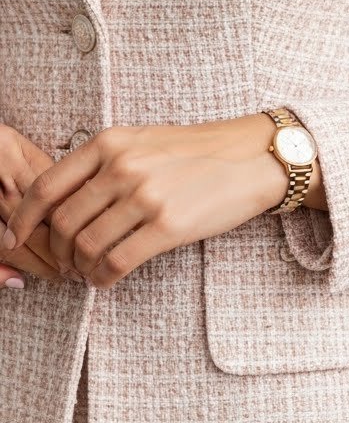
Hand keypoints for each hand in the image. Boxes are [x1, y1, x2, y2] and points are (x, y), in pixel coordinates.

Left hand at [1, 114, 323, 290]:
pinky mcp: (168, 226)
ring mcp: (145, 196)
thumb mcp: (141, 142)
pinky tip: (106, 280)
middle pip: (62, 222)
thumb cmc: (195, 153)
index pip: (46, 186)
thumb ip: (102, 163)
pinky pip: (116, 262)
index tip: (16, 238)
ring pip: (85, 246)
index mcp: (109, 143)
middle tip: (62, 266)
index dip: (22, 219)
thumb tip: (61, 200)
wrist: (250, 159)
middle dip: (54, 252)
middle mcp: (122, 167)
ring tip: (86, 274)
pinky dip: (102, 278)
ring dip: (79, 269)